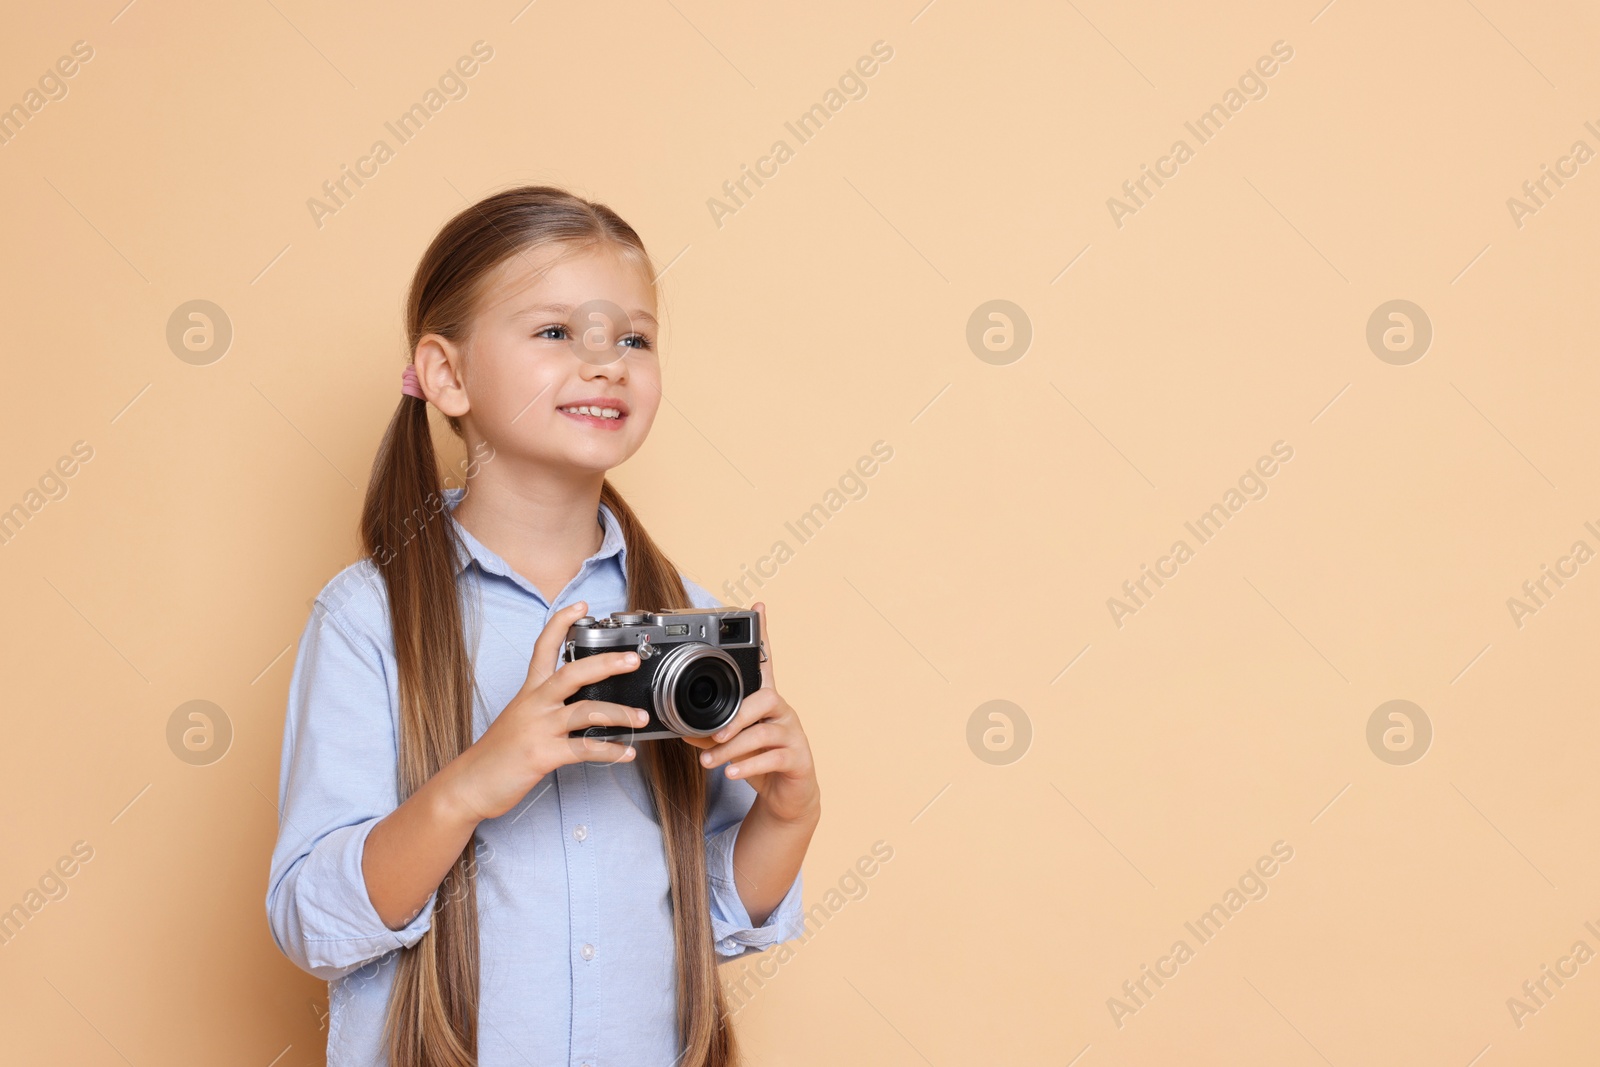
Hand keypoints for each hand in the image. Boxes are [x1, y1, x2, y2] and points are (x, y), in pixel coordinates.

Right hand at [444, 600, 648, 822]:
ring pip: (585, 711)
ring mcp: (538, 729)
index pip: (543, 647)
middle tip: (632, 660)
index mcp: (529, 692)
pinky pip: (583, 749)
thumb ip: (547, 706)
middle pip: (571, 673)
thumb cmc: (497, 752)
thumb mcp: (519, 718)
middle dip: (605, 663)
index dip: (561, 623)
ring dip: (619, 713)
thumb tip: (581, 701)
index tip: (581, 606)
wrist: (470, 784)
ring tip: (642, 717)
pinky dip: (610, 751)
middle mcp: (534, 704)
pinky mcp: (542, 755)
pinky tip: (627, 753)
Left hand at [681, 602, 819, 824]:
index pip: (766, 663)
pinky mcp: (798, 759)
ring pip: (764, 733)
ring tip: (711, 762)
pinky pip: (773, 757)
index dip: (763, 635)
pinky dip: (749, 765)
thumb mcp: (731, 745)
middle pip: (766, 698)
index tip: (759, 607)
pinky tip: (731, 772)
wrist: (786, 796)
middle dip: (738, 716)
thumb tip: (682, 729)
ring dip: (734, 748)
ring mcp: (793, 735)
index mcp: (765, 701)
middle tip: (714, 735)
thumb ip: (711, 734)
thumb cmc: (759, 761)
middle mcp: (782, 712)